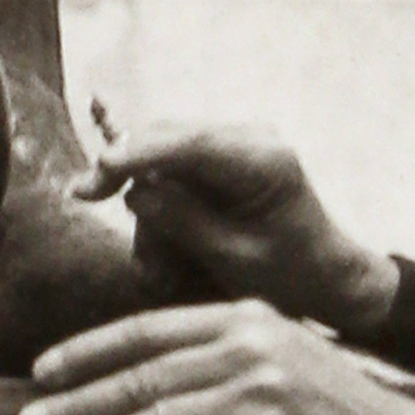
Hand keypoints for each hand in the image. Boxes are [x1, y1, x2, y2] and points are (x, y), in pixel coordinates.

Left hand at [17, 300, 414, 414]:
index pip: (146, 330)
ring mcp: (257, 393)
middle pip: (140, 376)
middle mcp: (248, 347)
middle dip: (76, 401)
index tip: (43, 370)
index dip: (88, 351)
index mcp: (246, 318)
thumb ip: (223, 366)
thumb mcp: (282, 367)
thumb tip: (144, 392)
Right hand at [76, 121, 399, 337]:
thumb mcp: (234, 257)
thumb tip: (134, 192)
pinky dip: (162, 207)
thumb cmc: (293, 274)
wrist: (331, 277)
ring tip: (157, 271)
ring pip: (164, 156)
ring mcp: (238, 145)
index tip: (95, 172)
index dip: (134, 151)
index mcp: (264, 160)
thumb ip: (183, 221)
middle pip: (167, 137)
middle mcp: (251, 138)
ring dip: (148, 208)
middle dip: (127, 174)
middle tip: (82, 197)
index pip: (188, 142)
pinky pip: (176, 171)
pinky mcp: (225, 160)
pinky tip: (164, 253)